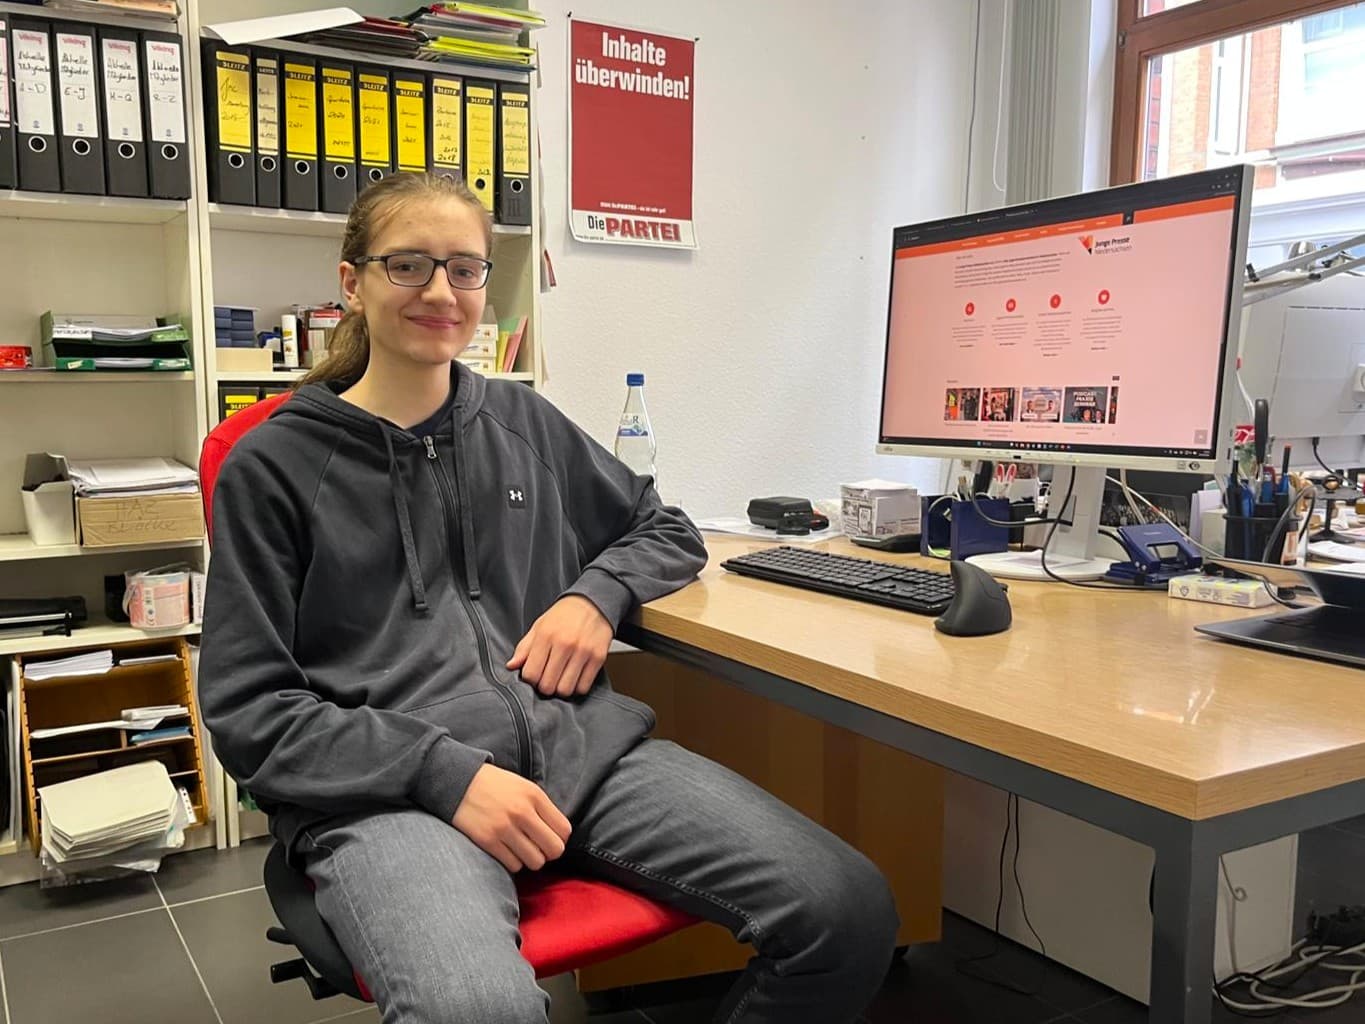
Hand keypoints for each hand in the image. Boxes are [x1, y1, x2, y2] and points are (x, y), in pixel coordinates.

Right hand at [451, 763, 571, 871]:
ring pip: (535, 861)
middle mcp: (522, 812)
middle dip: (549, 853)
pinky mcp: (488, 841)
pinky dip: (513, 862)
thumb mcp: (524, 787)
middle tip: (538, 848)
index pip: (564, 830)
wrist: (458, 782)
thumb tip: (558, 834)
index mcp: (534, 796)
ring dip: (530, 859)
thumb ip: (541, 808)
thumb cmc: (494, 786)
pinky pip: (514, 865)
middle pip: (554, 849)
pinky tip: (507, 851)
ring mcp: (505, 828)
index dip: (560, 838)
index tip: (550, 838)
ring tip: (521, 849)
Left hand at [506, 595, 612, 697]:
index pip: (531, 674)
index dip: (530, 679)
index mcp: (546, 635)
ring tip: (561, 679)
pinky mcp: (598, 658)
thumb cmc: (563, 616)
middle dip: (544, 686)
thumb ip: (524, 648)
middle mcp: (565, 644)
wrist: (592, 603)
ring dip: (560, 689)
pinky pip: (583, 687)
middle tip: (547, 678)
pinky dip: (577, 687)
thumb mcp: (539, 627)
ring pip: (565, 689)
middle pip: (547, 685)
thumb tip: (511, 666)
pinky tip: (574, 677)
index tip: (534, 675)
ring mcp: (583, 652)